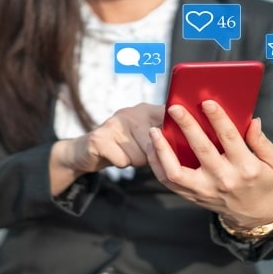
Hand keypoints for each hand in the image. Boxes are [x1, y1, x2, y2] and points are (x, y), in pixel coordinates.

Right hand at [50, 103, 164, 195]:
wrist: (86, 151)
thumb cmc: (122, 146)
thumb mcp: (144, 136)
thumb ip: (163, 135)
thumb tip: (186, 143)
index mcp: (144, 109)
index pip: (168, 117)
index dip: (175, 132)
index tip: (175, 143)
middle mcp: (129, 112)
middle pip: (154, 143)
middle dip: (150, 155)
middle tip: (139, 152)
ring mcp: (113, 124)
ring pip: (140, 155)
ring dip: (134, 161)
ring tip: (125, 153)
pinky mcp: (99, 138)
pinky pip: (123, 160)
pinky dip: (121, 164)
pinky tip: (115, 157)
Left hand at [146, 100, 272, 228]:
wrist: (251, 213)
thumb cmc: (262, 181)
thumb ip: (262, 141)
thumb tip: (253, 120)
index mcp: (246, 167)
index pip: (230, 138)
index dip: (218, 118)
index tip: (206, 102)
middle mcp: (223, 179)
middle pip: (201, 149)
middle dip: (187, 126)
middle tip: (175, 108)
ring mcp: (204, 190)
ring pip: (176, 171)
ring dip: (162, 150)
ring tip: (154, 131)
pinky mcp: (191, 195)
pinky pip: (168, 181)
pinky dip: (156, 164)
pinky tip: (152, 147)